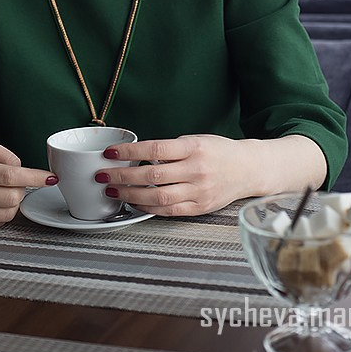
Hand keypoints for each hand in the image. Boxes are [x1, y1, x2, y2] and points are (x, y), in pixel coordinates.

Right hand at [0, 137, 56, 229]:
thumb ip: (5, 155)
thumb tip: (24, 171)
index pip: (10, 176)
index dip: (34, 178)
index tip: (51, 178)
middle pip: (12, 197)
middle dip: (22, 189)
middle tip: (16, 182)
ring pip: (7, 213)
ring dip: (13, 202)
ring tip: (3, 191)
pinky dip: (1, 212)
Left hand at [93, 134, 250, 216]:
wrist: (248, 169)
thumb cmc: (218, 152)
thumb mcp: (195, 141)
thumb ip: (169, 149)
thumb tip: (137, 156)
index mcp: (193, 148)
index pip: (155, 148)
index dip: (130, 152)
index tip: (111, 152)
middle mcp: (196, 170)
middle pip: (152, 174)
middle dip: (122, 176)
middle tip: (102, 176)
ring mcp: (198, 191)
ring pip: (158, 197)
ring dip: (131, 195)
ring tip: (113, 192)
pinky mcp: (199, 208)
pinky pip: (168, 210)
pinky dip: (148, 208)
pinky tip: (134, 203)